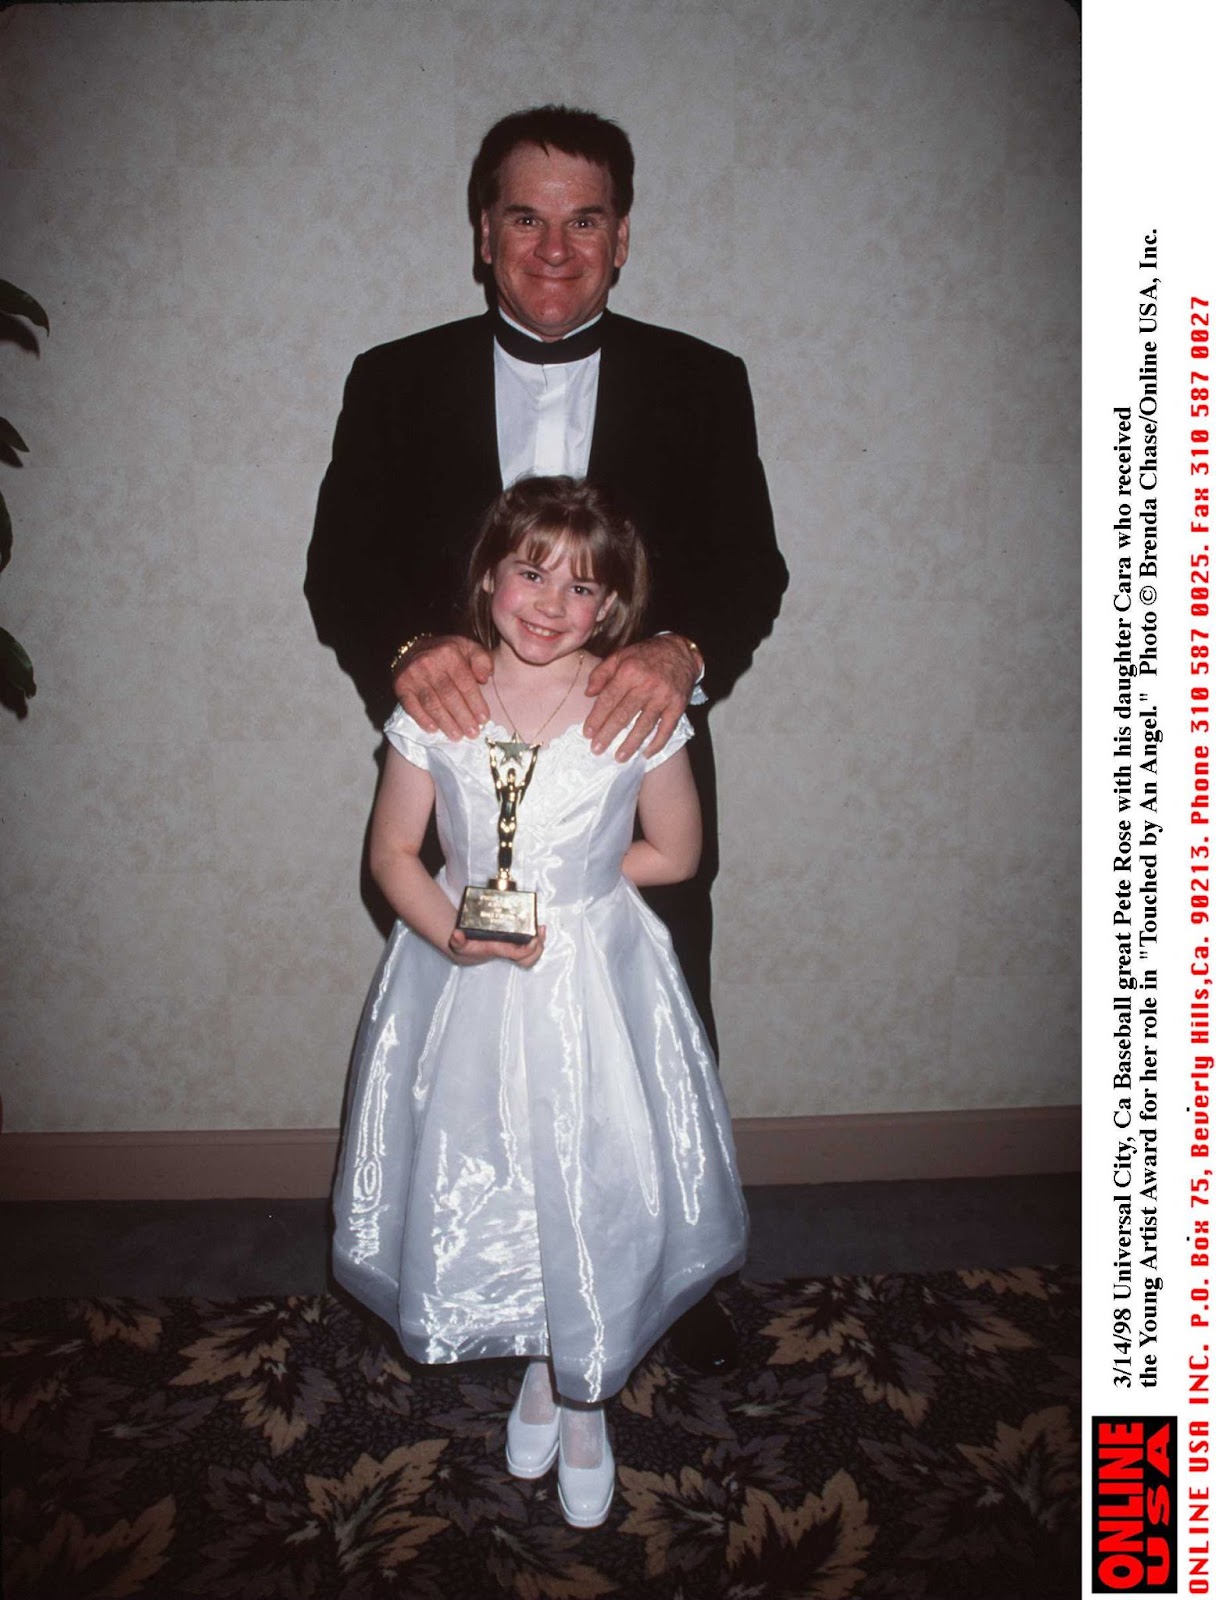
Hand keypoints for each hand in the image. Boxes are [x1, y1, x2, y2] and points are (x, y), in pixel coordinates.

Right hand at [394, 635, 493, 739]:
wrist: (412, 648)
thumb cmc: (446, 652)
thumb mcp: (468, 648)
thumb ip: (482, 660)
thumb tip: (485, 678)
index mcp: (449, 653)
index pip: (464, 682)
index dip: (475, 702)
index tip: (483, 719)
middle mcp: (429, 663)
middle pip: (448, 695)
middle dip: (462, 717)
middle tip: (473, 733)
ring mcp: (413, 675)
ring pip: (431, 703)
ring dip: (445, 722)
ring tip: (457, 736)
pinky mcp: (400, 686)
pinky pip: (411, 706)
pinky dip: (423, 719)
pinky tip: (434, 730)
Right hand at [448, 926, 545, 967]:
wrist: (468, 950)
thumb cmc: (468, 946)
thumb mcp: (460, 944)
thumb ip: (457, 940)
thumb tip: (456, 934)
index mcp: (500, 951)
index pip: (518, 955)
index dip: (528, 949)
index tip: (533, 938)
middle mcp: (509, 952)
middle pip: (529, 959)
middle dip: (538, 948)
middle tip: (540, 932)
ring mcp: (513, 948)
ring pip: (532, 953)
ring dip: (540, 942)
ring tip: (541, 928)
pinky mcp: (515, 942)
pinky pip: (530, 945)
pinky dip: (536, 937)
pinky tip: (538, 927)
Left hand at [583, 635, 698, 760]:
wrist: (681, 651)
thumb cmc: (645, 655)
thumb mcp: (621, 656)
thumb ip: (601, 673)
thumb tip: (588, 693)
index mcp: (629, 671)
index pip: (609, 699)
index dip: (597, 718)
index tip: (587, 734)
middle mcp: (646, 685)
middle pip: (623, 715)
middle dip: (608, 735)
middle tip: (597, 750)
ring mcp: (663, 697)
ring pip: (644, 725)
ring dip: (631, 744)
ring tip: (619, 757)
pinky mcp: (678, 706)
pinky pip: (667, 728)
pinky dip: (657, 743)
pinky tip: (646, 754)